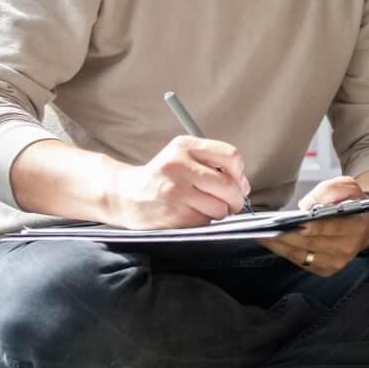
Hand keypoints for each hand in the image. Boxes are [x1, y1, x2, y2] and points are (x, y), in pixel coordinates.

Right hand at [109, 136, 249, 228]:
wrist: (124, 196)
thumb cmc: (162, 178)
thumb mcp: (182, 157)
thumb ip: (214, 165)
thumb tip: (244, 186)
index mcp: (185, 146)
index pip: (231, 156)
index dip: (240, 173)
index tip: (237, 182)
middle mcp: (178, 166)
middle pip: (229, 185)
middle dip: (236, 199)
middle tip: (231, 203)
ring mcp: (175, 191)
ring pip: (220, 207)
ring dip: (220, 212)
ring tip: (206, 208)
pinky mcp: (172, 214)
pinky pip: (205, 221)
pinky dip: (205, 221)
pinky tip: (191, 214)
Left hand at [258, 175, 368, 276]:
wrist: (363, 224)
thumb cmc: (352, 204)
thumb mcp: (349, 187)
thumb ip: (332, 190)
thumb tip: (308, 206)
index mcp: (356, 227)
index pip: (332, 227)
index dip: (312, 226)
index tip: (293, 222)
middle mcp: (347, 249)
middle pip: (311, 243)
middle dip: (287, 235)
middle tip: (266, 227)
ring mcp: (336, 262)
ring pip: (302, 255)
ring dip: (279, 245)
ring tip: (261, 234)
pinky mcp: (325, 270)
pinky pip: (299, 261)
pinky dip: (283, 251)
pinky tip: (270, 241)